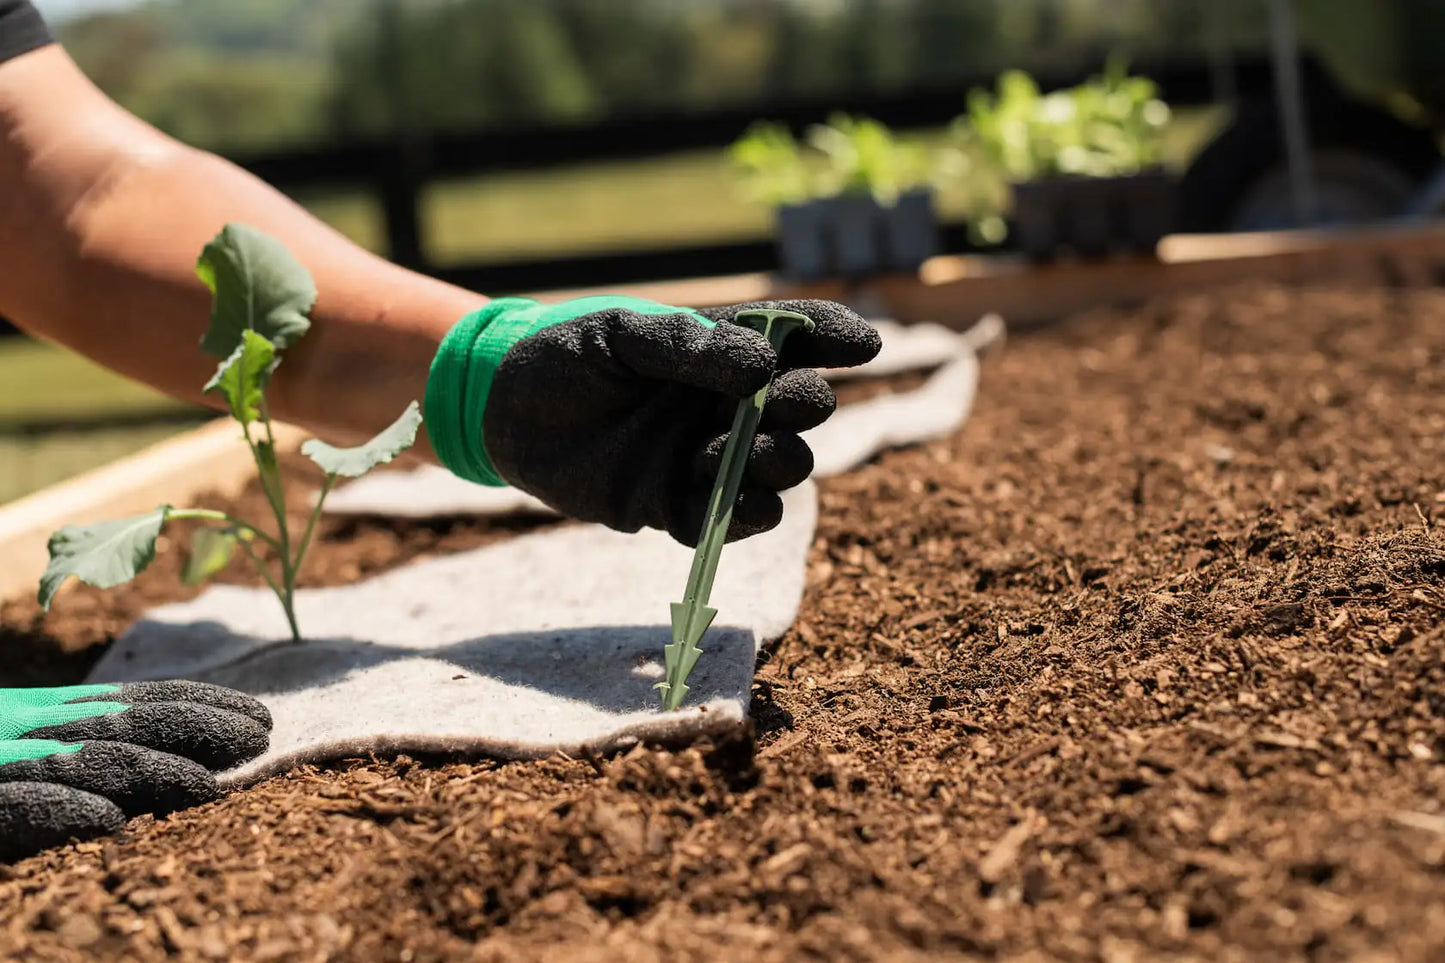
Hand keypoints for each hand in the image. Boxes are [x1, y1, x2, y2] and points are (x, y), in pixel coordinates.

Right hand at [0, 681, 270, 860]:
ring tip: (208, 787)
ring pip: (88, 760)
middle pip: (126, 724)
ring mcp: (2, 760)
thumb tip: (162, 766)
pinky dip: (61, 809)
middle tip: (260, 740)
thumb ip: (84, 740)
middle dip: (201, 729)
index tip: (261, 717)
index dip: (202, 706)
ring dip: (153, 771)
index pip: (135, 703)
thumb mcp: (24, 737)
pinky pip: (15, 805)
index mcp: (44, 712)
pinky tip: (108, 821)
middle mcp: (31, 727)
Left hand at [427, 296, 879, 544]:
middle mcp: (725, 405)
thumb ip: (689, 349)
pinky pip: (729, 521)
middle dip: (805, 405)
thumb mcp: (621, 335)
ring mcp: (704, 457)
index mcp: (721, 351)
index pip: (797, 339)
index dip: (834, 339)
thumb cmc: (562, 355)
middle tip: (787, 401)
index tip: (860, 345)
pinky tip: (735, 504)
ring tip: (742, 451)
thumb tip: (764, 372)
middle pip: (800, 410)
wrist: (499, 411)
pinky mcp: (674, 506)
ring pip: (777, 471)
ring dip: (776, 463)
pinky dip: (741, 516)